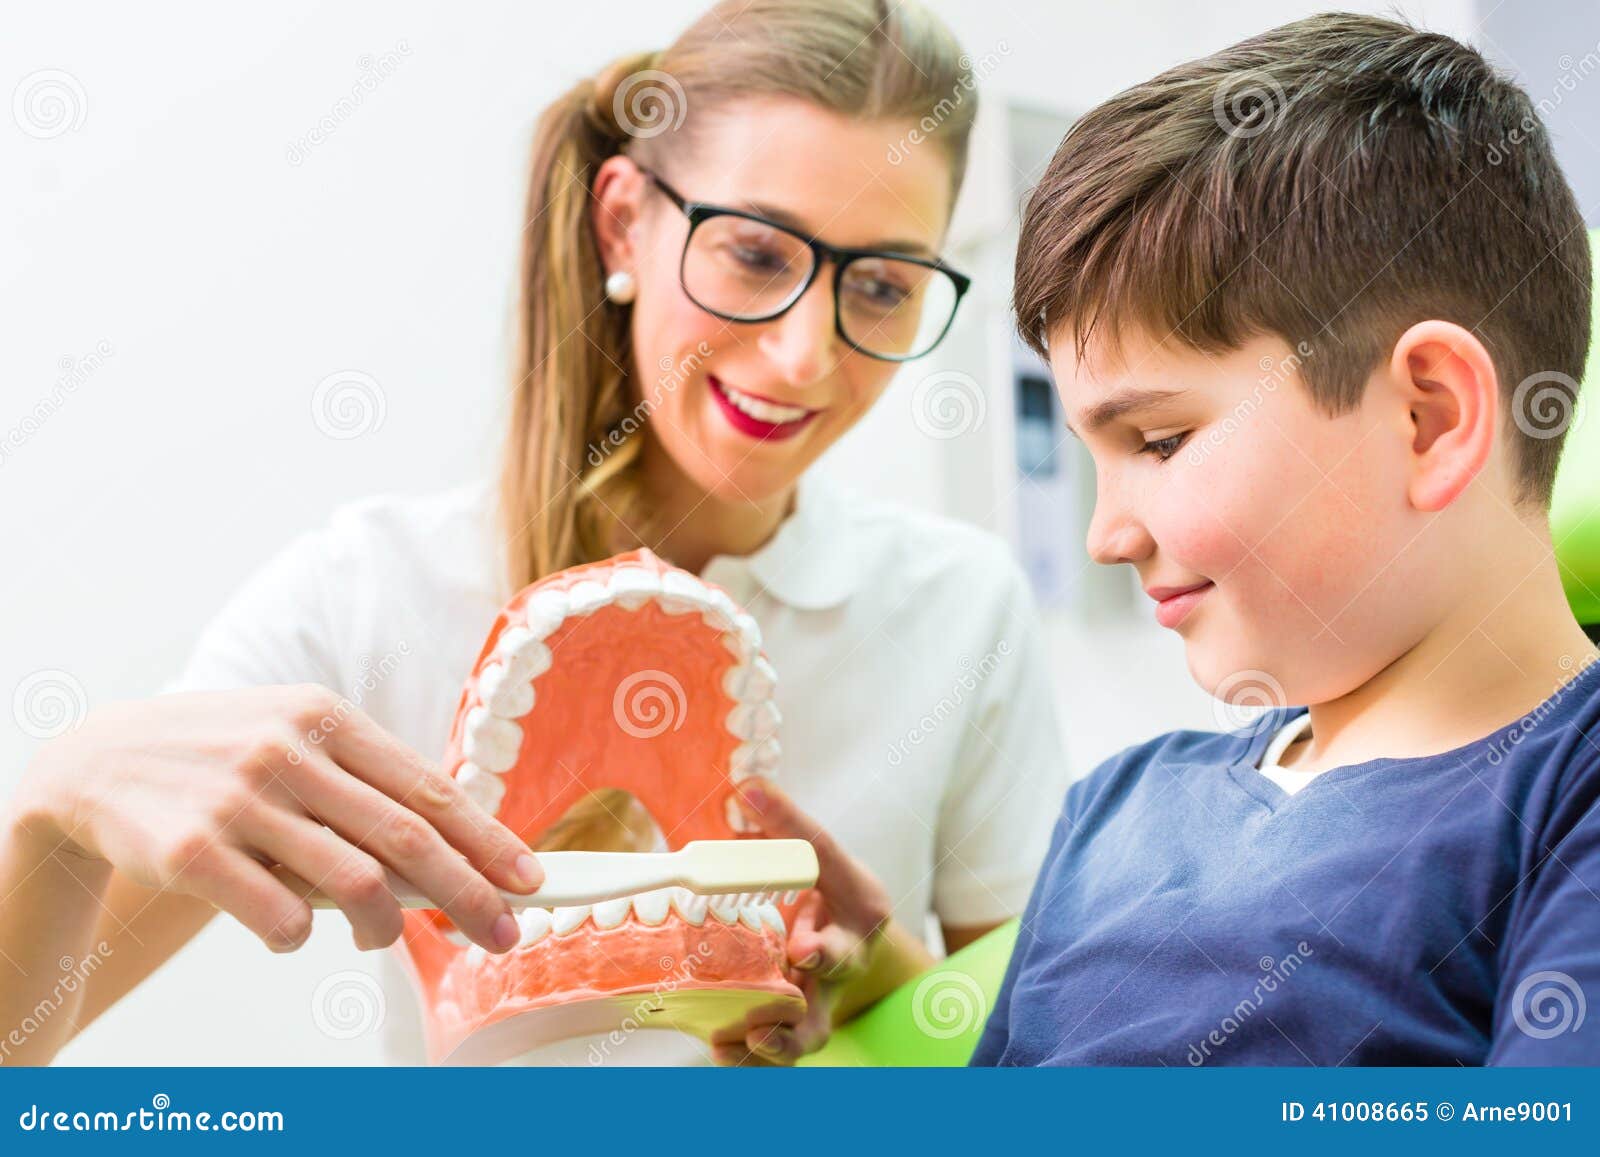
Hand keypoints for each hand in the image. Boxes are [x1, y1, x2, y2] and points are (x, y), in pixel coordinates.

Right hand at [18, 685, 540, 953]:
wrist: (99, 761)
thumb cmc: (226, 754)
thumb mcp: (295, 737)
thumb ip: (364, 782)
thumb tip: (457, 846)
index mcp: (326, 719)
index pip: (427, 789)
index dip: (487, 839)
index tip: (530, 879)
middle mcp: (289, 752)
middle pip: (407, 840)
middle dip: (469, 894)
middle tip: (503, 935)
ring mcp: (240, 800)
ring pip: (353, 883)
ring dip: (384, 928)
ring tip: (379, 939)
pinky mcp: (192, 852)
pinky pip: (279, 916)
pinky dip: (301, 937)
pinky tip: (293, 932)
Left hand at [709, 777, 892, 1064]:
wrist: (849, 921)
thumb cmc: (833, 884)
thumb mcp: (821, 850)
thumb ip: (788, 822)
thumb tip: (747, 787)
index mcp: (858, 924)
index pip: (844, 941)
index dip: (825, 948)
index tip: (802, 949)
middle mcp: (840, 973)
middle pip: (824, 1013)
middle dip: (796, 1026)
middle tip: (763, 1026)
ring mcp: (815, 1001)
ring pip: (800, 1041)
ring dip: (767, 1051)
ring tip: (731, 1048)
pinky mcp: (789, 1018)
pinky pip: (772, 1047)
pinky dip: (748, 1055)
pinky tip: (718, 1049)